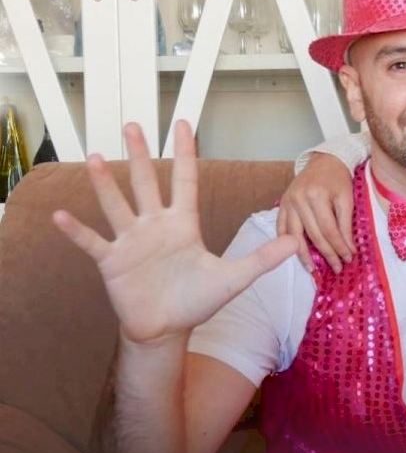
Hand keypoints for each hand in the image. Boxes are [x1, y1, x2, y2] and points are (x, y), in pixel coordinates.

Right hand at [52, 121, 299, 345]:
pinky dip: (76, 230)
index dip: (186, 153)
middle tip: (132, 124)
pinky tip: (61, 215)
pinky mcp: (112, 262)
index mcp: (183, 225)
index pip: (186, 181)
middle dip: (140, 154)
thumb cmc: (197, 301)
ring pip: (117, 204)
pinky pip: (92, 241)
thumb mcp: (234, 278)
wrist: (168, 329)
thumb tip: (296, 244)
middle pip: (147, 182)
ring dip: (105, 183)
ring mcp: (131, 241)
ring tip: (95, 158)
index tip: (183, 123)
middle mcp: (155, 226)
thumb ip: (262, 259)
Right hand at [277, 152, 354, 272]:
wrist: (324, 161)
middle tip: (337, 268)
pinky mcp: (282, 204)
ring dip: (302, 255)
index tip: (348, 259)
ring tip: (313, 270)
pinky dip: (286, 242)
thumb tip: (348, 250)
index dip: (338, 247)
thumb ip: (346, 224)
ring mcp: (287, 203)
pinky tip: (293, 254)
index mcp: (316, 196)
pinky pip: (281, 228)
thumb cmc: (338, 180)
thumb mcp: (347, 198)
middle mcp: (299, 200)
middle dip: (326, 254)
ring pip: (293, 235)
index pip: (329, 230)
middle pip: (313, 235)